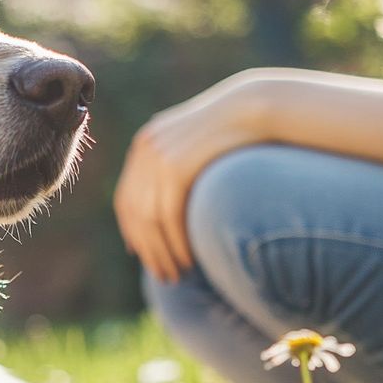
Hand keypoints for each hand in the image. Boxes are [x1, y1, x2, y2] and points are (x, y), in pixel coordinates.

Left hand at [114, 83, 265, 282]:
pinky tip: (189, 258)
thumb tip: (170, 205)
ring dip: (162, 252)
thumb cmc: (233, 132)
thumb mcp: (196, 144)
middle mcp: (145, 149)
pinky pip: (168, 214)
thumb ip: (177, 168)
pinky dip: (176, 241)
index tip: (142, 256)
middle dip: (148, 249)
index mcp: (146, 144)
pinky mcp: (177, 165)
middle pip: (135, 213)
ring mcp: (158, 156)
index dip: (132, 232)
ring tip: (177, 274)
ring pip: (149, 218)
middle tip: (163, 276)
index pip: (126, 200)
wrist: (255, 107)